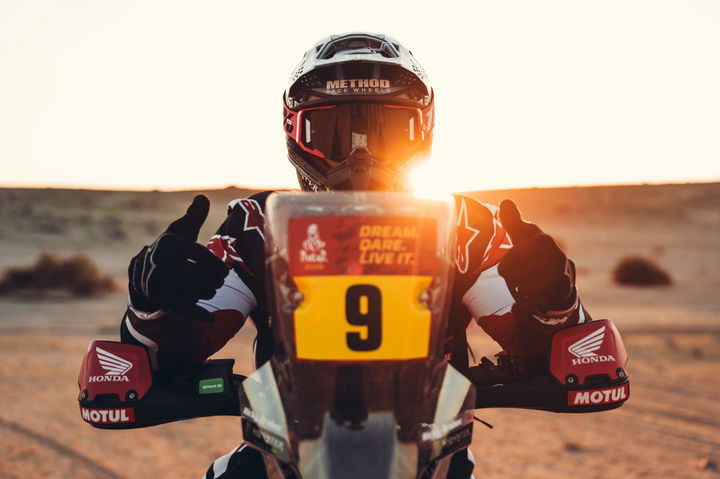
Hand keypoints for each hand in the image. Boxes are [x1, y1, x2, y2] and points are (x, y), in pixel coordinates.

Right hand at [128, 195, 227, 318]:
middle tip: (220, 280)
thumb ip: (194, 215)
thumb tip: (202, 198)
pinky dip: (198, 313)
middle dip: (215, 280)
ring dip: (209, 292)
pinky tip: (211, 318)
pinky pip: (183, 307)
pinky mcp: (161, 298)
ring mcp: (160, 281)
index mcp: (169, 244)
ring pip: (196, 291)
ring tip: (212, 288)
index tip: (224, 271)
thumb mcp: (180, 230)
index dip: (217, 265)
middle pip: (201, 276)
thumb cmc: (172, 248)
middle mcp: (162, 262)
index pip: (200, 256)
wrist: (145, 270)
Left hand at [497, 200, 575, 312]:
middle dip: (512, 279)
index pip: (508, 260)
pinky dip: (521, 306)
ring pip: (520, 288)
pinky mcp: (560, 295)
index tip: (515, 266)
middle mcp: (555, 256)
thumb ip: (513, 221)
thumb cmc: (536, 256)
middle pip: (511, 274)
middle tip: (521, 278)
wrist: (561, 285)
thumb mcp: (525, 237)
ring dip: (519, 290)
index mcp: (542, 241)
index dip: (507, 266)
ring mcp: (559, 276)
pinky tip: (517, 306)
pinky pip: (532, 303)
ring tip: (527, 286)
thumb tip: (504, 201)